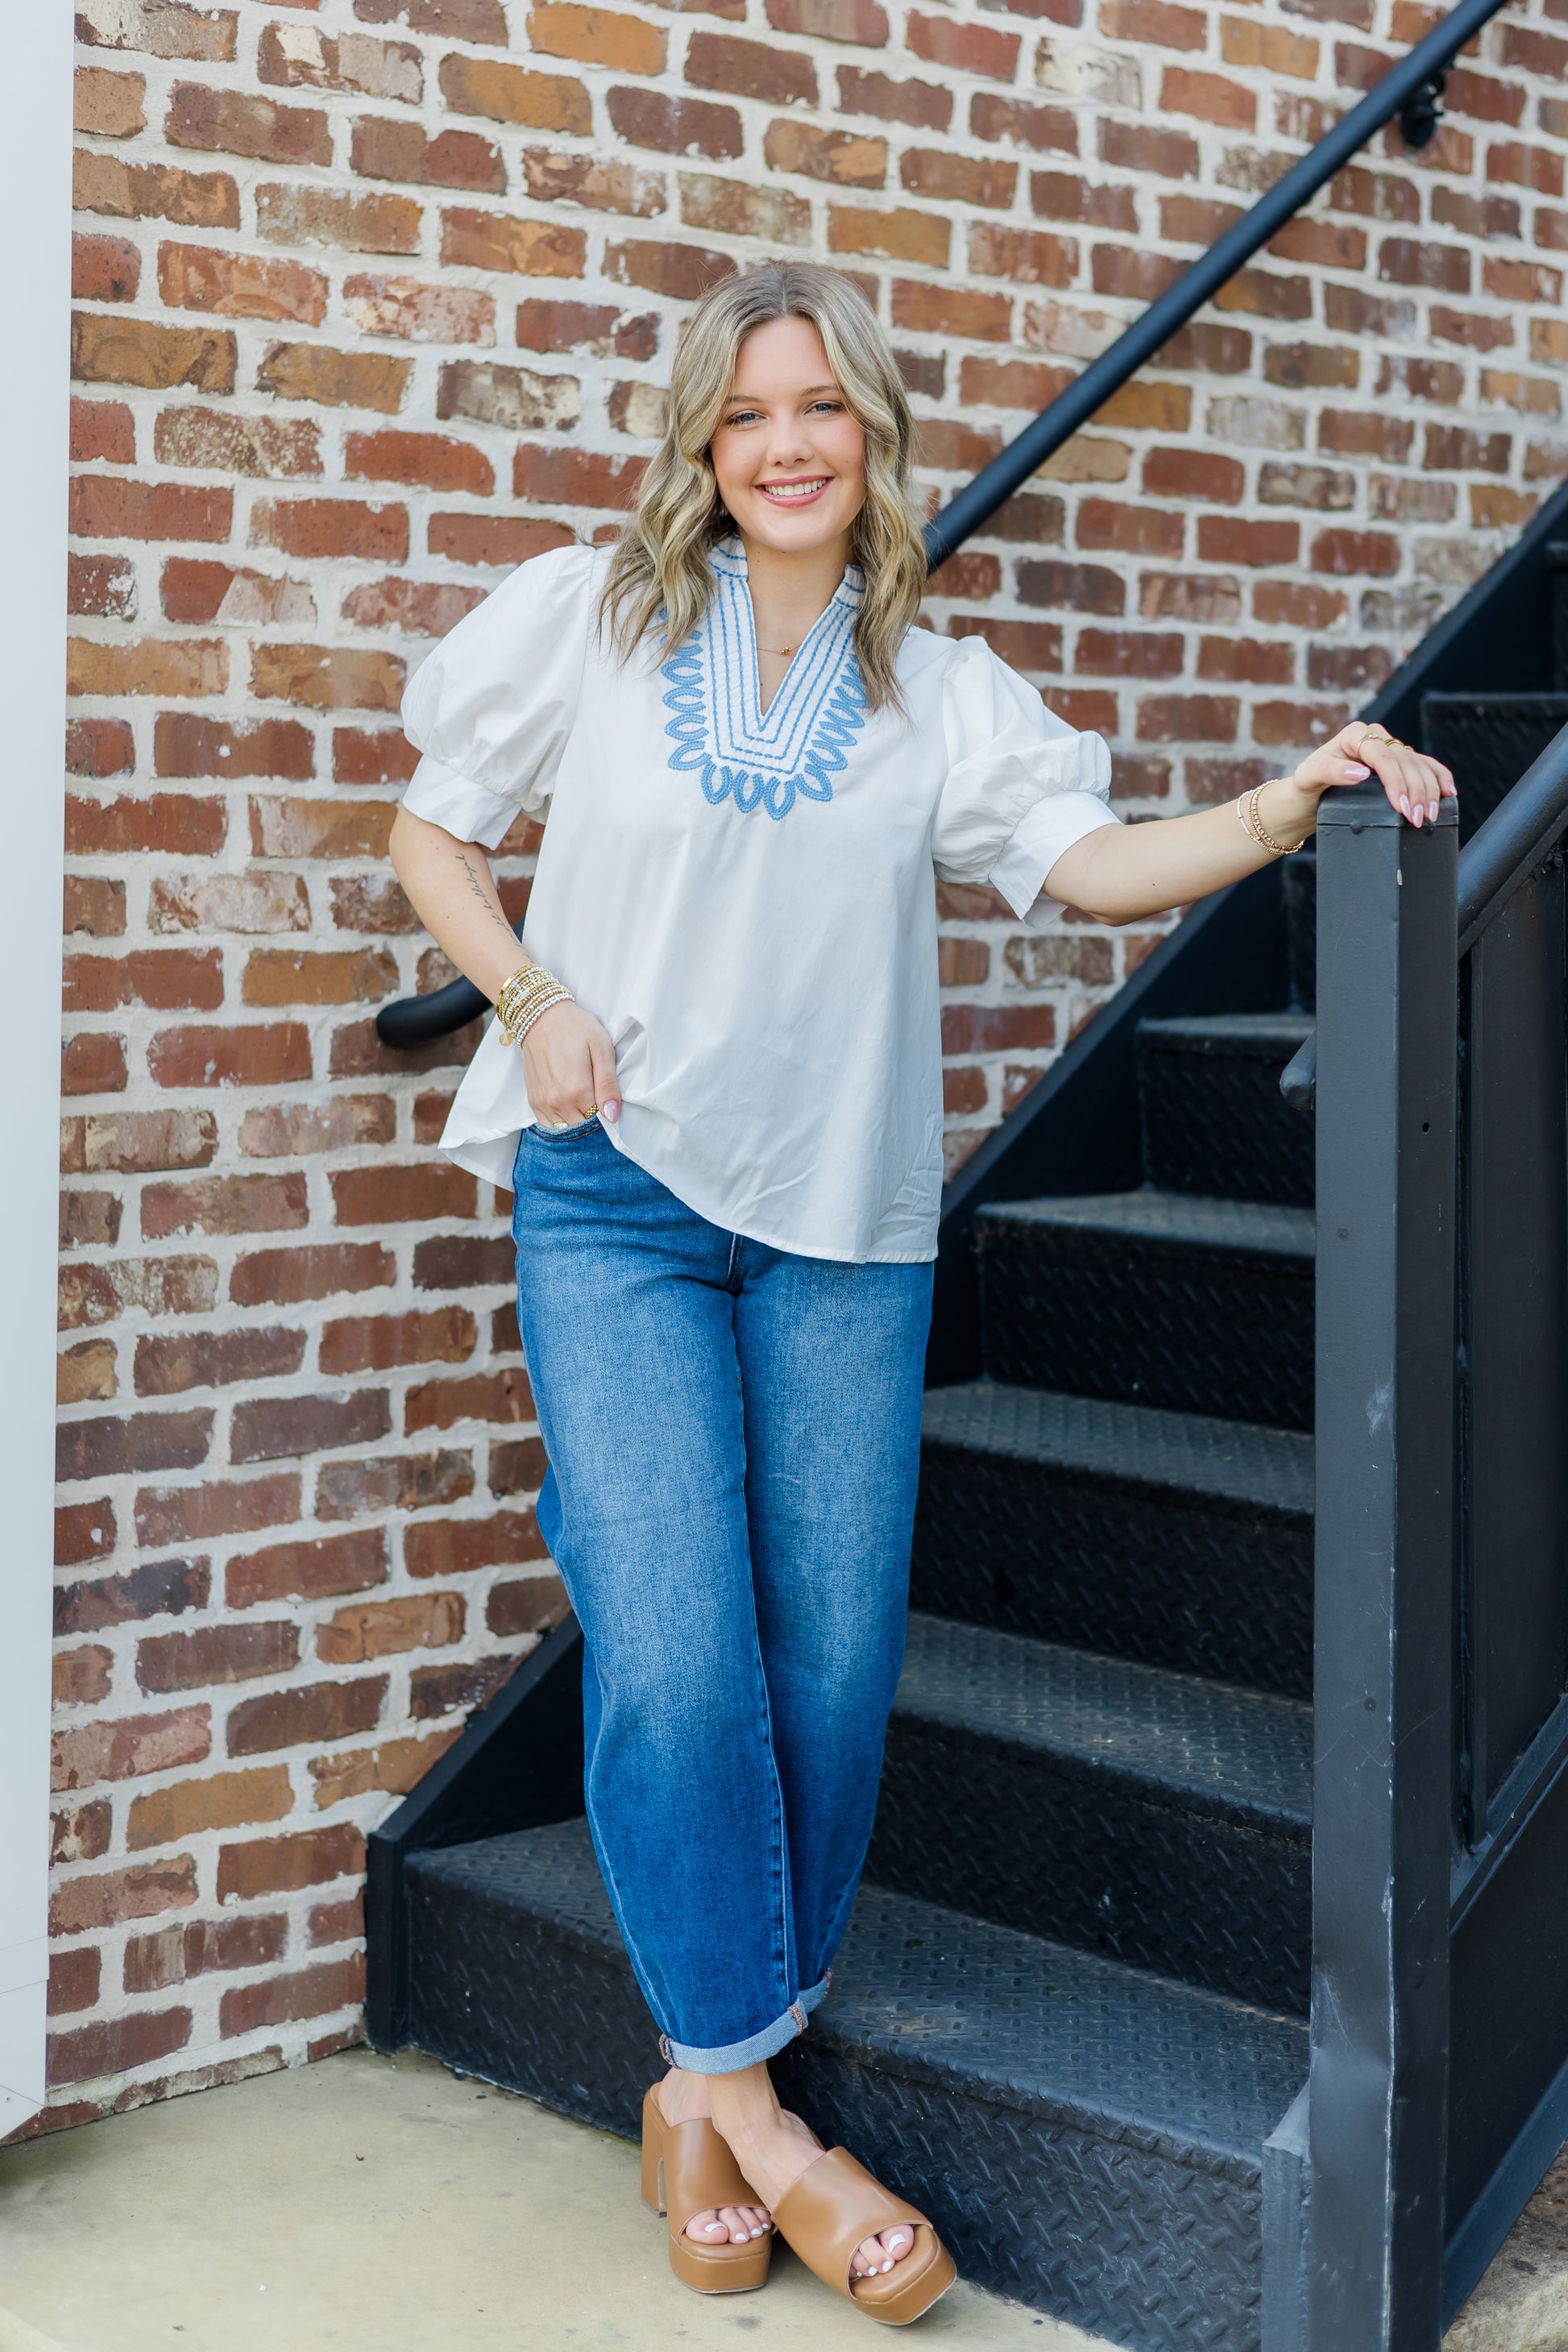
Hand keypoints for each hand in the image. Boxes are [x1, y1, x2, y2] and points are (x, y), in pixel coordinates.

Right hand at [522, 1001, 620, 1127]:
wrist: (541, 1017)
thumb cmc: (575, 1029)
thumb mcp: (602, 1049)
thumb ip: (608, 1085)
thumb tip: (612, 1116)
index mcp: (577, 1090)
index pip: (600, 1121)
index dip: (608, 1114)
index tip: (609, 1101)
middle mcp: (557, 1102)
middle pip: (583, 1128)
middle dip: (593, 1120)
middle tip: (597, 1098)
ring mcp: (542, 1103)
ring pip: (566, 1129)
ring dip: (577, 1120)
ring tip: (582, 1099)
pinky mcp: (533, 1101)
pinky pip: (549, 1124)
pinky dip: (561, 1120)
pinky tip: (568, 1104)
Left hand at [1266, 723, 1456, 843]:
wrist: (1308, 795)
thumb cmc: (1306, 786)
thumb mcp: (1308, 778)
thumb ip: (1330, 772)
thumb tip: (1361, 772)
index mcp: (1355, 734)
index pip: (1384, 757)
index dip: (1397, 782)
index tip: (1402, 807)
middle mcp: (1374, 737)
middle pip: (1405, 762)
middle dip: (1416, 792)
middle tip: (1419, 819)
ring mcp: (1389, 747)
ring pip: (1419, 764)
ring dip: (1430, 790)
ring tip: (1432, 815)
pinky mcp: (1398, 761)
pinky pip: (1425, 766)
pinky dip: (1438, 778)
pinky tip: (1449, 792)